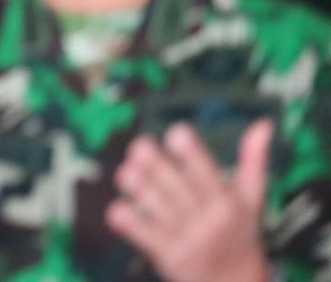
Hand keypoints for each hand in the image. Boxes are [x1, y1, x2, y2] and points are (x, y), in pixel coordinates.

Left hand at [105, 120, 272, 281]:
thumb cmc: (240, 232)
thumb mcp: (251, 199)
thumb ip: (253, 161)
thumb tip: (262, 124)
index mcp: (227, 201)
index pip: (208, 173)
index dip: (191, 153)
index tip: (175, 133)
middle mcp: (208, 219)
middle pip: (176, 186)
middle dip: (155, 165)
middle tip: (139, 148)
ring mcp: (186, 239)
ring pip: (156, 208)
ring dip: (137, 188)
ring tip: (126, 173)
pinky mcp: (167, 256)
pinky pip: (143, 235)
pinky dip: (128, 222)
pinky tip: (117, 209)